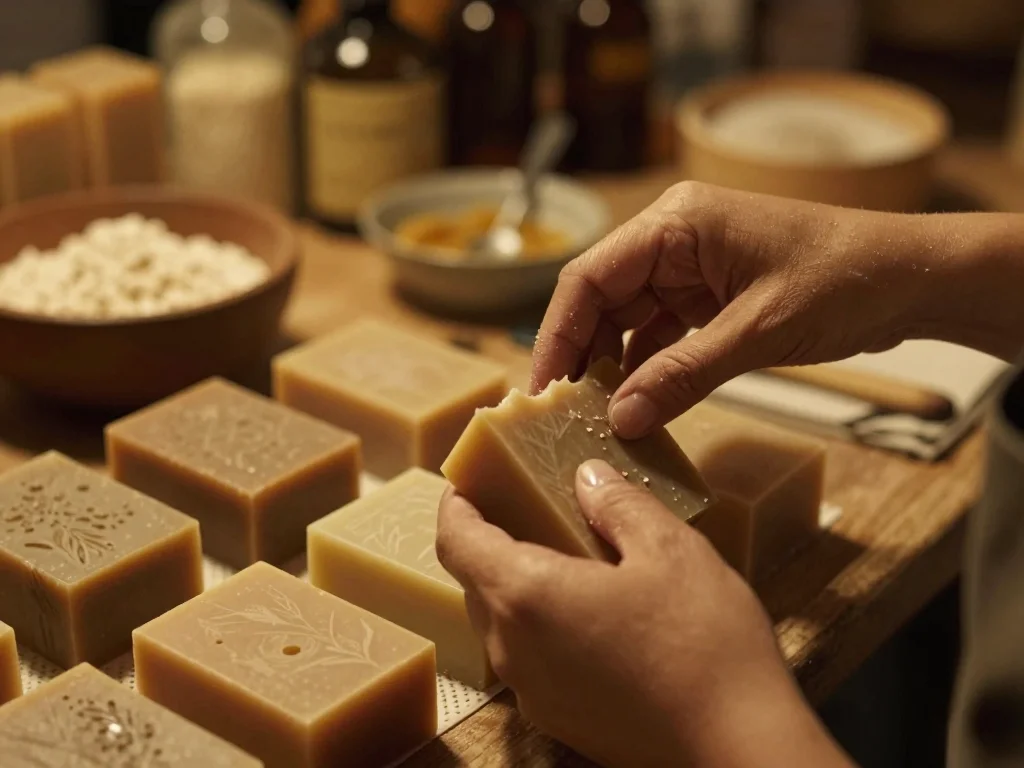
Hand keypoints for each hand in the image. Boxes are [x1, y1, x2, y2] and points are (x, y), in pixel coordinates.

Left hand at [436, 460, 852, 767]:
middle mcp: (513, 649)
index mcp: (527, 595)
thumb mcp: (670, 550)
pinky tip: (594, 611)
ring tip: (570, 554)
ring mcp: (532, 691)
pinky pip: (529, 657)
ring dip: (520, 583)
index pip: (456, 540)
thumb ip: (619, 505)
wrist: (738, 750)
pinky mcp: (558, 719)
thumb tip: (588, 476)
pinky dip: (542, 623)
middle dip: (493, 538)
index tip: (472, 481)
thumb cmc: (705, 647)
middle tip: (531, 504)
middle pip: (476, 580)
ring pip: (502, 621)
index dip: (456, 504)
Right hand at [532, 182, 1023, 437]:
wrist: (912, 278)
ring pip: (628, 318)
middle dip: (582, 356)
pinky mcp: (709, 293)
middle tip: (566, 414)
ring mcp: (691, 265)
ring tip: (598, 417)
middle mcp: (674, 237)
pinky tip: (639, 403)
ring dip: (614, 366)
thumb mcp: (756, 332)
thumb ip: (682, 375)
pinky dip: (648, 367)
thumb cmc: (844, 281)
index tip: (542, 389)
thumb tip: (620, 420)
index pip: (590, 277)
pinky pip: (661, 332)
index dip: (558, 334)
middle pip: (601, 298)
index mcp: (676, 222)